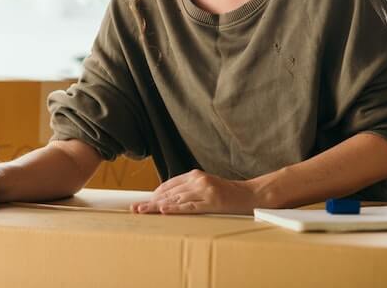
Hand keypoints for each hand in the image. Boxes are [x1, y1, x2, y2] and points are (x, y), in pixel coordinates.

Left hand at [131, 169, 259, 214]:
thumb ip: (189, 189)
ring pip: (176, 200)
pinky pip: (190, 207)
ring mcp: (205, 190)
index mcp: (195, 175)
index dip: (154, 195)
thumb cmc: (226, 193)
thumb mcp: (206, 186)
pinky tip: (164, 211)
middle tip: (136, 208)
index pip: (169, 185)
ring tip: (144, 212)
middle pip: (169, 192)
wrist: (250, 194)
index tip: (142, 202)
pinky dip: (176, 209)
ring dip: (158, 207)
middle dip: (151, 201)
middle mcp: (198, 180)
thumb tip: (167, 199)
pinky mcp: (212, 202)